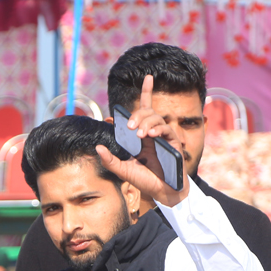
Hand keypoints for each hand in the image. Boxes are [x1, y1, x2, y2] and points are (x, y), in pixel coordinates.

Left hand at [95, 75, 189, 207]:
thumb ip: (110, 160)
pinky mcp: (173, 144)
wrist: (162, 193)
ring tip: (139, 135)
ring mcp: (163, 137)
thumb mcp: (123, 170)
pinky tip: (150, 135)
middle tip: (129, 127)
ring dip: (145, 123)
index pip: (144, 109)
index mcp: (142, 135)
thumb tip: (97, 147)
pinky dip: (158, 129)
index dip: (147, 92)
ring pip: (155, 118)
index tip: (149, 78)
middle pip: (146, 112)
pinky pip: (166, 130)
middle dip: (137, 115)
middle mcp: (153, 133)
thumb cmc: (145, 181)